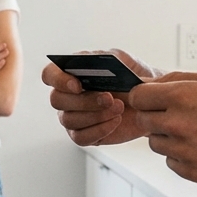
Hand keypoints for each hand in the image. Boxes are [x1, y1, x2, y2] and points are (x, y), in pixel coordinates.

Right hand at [42, 49, 157, 145]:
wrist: (147, 101)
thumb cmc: (132, 78)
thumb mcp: (124, 61)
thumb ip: (109, 58)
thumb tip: (96, 64)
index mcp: (70, 72)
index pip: (49, 74)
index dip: (58, 80)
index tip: (77, 85)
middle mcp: (66, 95)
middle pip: (56, 100)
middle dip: (84, 100)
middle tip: (109, 98)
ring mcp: (72, 117)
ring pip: (69, 120)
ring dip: (95, 115)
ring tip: (119, 108)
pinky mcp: (84, 135)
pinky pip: (81, 137)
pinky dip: (99, 130)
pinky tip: (116, 121)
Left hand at [127, 72, 196, 184]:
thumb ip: (176, 80)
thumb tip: (148, 83)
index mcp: (182, 97)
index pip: (137, 97)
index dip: (144, 97)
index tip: (152, 100)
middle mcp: (178, 124)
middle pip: (143, 121)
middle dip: (156, 116)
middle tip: (180, 116)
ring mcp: (184, 151)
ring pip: (155, 144)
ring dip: (168, 137)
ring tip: (196, 132)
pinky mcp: (191, 172)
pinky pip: (171, 162)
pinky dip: (181, 156)